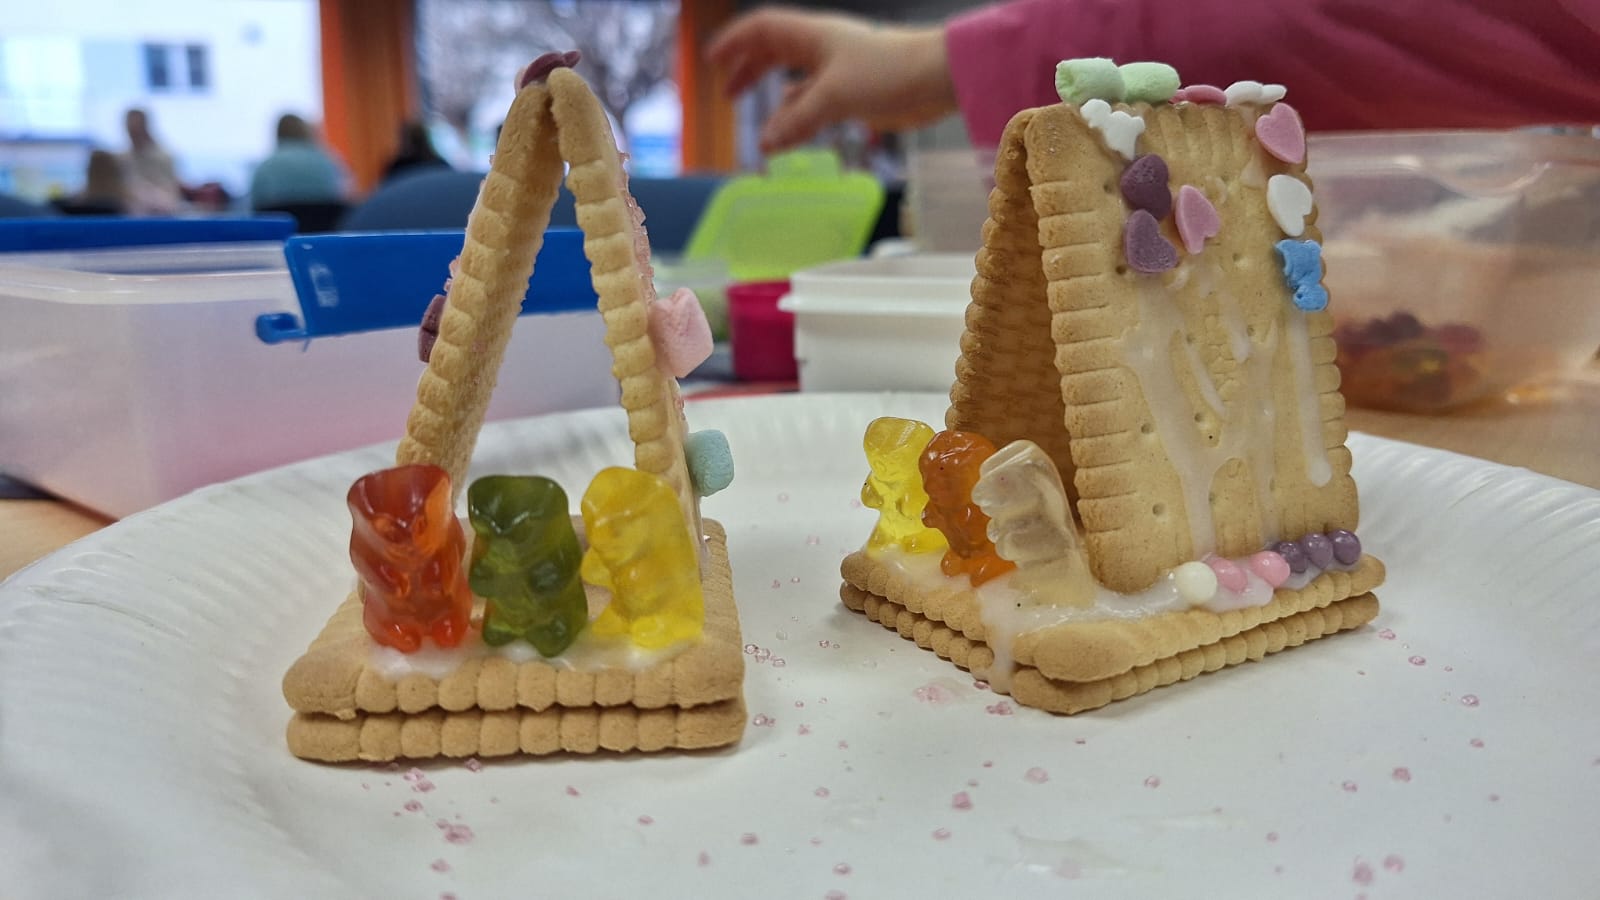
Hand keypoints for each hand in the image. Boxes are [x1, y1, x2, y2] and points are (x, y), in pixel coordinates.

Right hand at [707, 7, 955, 152]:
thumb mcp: (834, 97)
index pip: (762, 29)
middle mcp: (822, 49)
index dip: (735, 42)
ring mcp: (839, 70)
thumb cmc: (888, 73)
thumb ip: (796, 121)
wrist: (939, 78)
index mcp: (812, 36)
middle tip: (727, 92)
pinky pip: (816, 101)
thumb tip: (765, 145)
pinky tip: (791, 133)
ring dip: (773, 98)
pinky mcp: (855, 92)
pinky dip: (799, 116)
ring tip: (756, 120)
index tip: (711, 60)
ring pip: (795, 80)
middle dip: (749, 69)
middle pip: (775, 52)